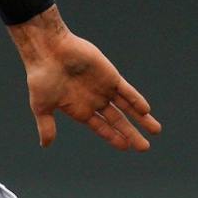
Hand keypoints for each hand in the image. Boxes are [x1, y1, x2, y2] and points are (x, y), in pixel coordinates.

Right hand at [10, 11, 160, 151]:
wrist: (48, 50)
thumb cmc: (41, 76)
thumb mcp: (42, 106)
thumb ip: (46, 126)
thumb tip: (45, 145)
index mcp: (80, 110)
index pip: (102, 128)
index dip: (114, 138)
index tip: (126, 147)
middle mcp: (95, 101)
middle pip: (117, 121)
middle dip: (131, 134)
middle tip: (145, 147)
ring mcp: (104, 88)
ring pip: (126, 107)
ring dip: (141, 119)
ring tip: (155, 130)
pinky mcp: (110, 75)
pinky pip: (127, 91)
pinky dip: (136, 100)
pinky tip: (145, 111)